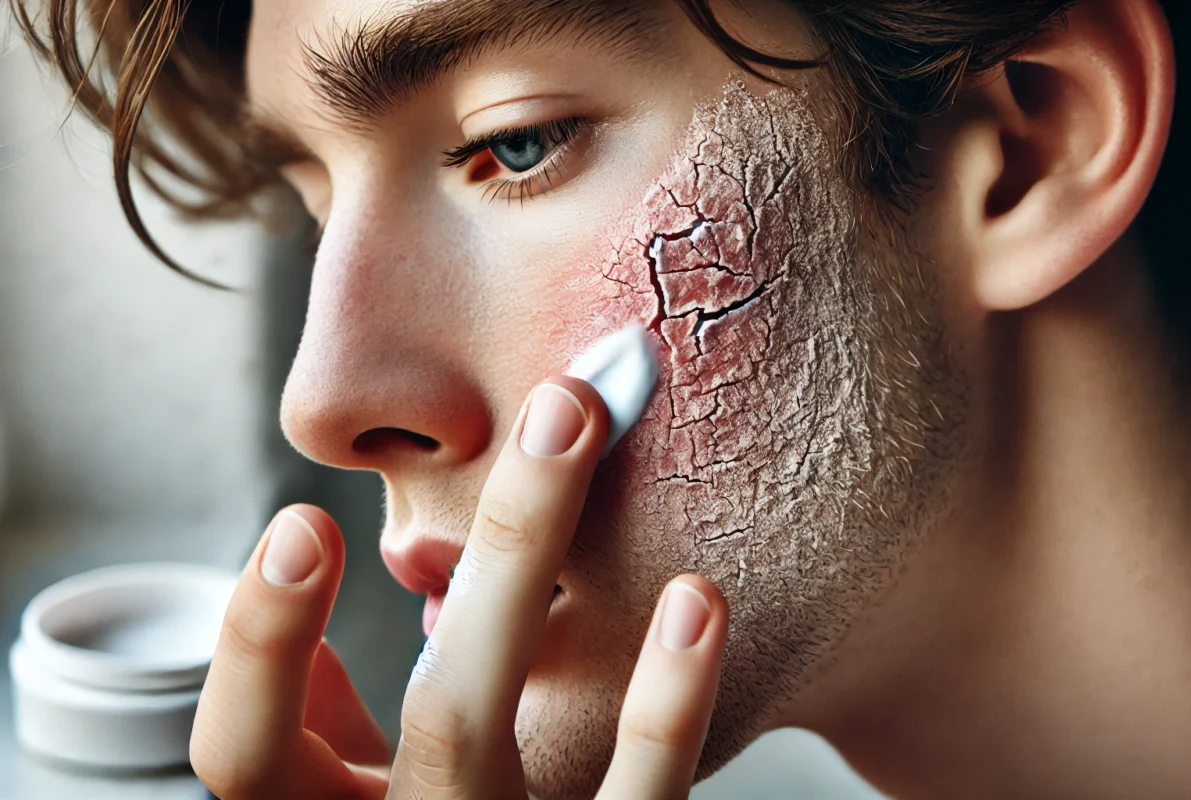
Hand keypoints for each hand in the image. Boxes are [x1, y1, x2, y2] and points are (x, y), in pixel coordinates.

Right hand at [190, 377, 729, 798]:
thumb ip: (320, 747)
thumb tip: (311, 643)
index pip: (244, 762)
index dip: (257, 647)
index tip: (302, 524)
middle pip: (436, 713)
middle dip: (505, 551)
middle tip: (563, 408)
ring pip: (514, 741)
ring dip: (567, 585)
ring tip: (615, 461)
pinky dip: (666, 707)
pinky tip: (701, 601)